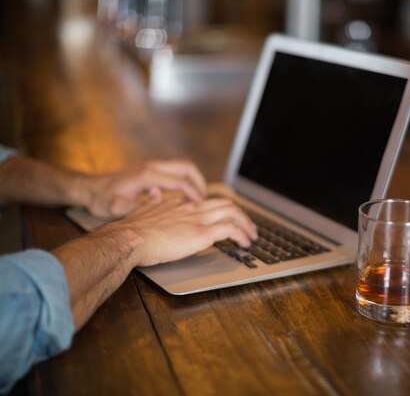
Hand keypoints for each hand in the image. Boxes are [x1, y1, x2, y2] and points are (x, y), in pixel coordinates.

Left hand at [82, 160, 207, 217]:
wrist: (90, 188)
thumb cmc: (101, 198)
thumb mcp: (115, 207)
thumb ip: (135, 207)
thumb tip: (155, 208)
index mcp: (147, 175)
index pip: (179, 181)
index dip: (193, 194)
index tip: (202, 206)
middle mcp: (152, 166)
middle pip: (187, 167)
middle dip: (200, 182)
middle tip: (206, 200)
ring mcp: (152, 166)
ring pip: (183, 168)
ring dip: (194, 181)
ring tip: (200, 199)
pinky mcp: (152, 170)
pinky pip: (176, 172)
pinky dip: (186, 182)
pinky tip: (186, 197)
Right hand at [102, 197, 257, 266]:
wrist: (130, 238)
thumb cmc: (133, 230)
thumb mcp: (143, 209)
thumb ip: (153, 202)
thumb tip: (155, 193)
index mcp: (180, 204)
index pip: (207, 202)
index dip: (219, 209)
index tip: (225, 218)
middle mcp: (193, 208)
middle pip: (225, 203)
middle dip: (240, 214)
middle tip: (248, 226)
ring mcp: (199, 219)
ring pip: (233, 212)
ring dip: (247, 224)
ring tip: (252, 235)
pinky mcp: (202, 233)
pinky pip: (231, 230)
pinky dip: (242, 235)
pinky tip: (245, 243)